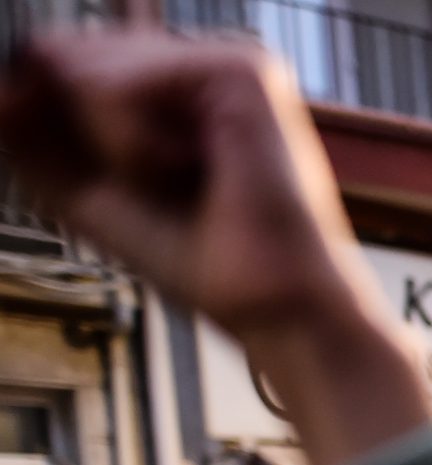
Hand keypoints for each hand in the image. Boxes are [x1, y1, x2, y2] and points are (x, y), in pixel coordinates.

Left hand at [0, 34, 429, 464]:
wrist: (271, 307)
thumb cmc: (203, 261)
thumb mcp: (86, 192)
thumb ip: (30, 135)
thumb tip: (0, 86)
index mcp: (178, 82)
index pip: (67, 62)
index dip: (68, 128)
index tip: (134, 183)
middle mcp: (203, 59)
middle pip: (65, 58)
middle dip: (93, 141)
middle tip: (171, 188)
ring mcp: (223, 58)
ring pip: (83, 69)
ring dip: (116, 150)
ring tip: (189, 180)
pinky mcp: (237, 70)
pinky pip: (116, 87)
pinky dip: (136, 148)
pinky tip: (199, 170)